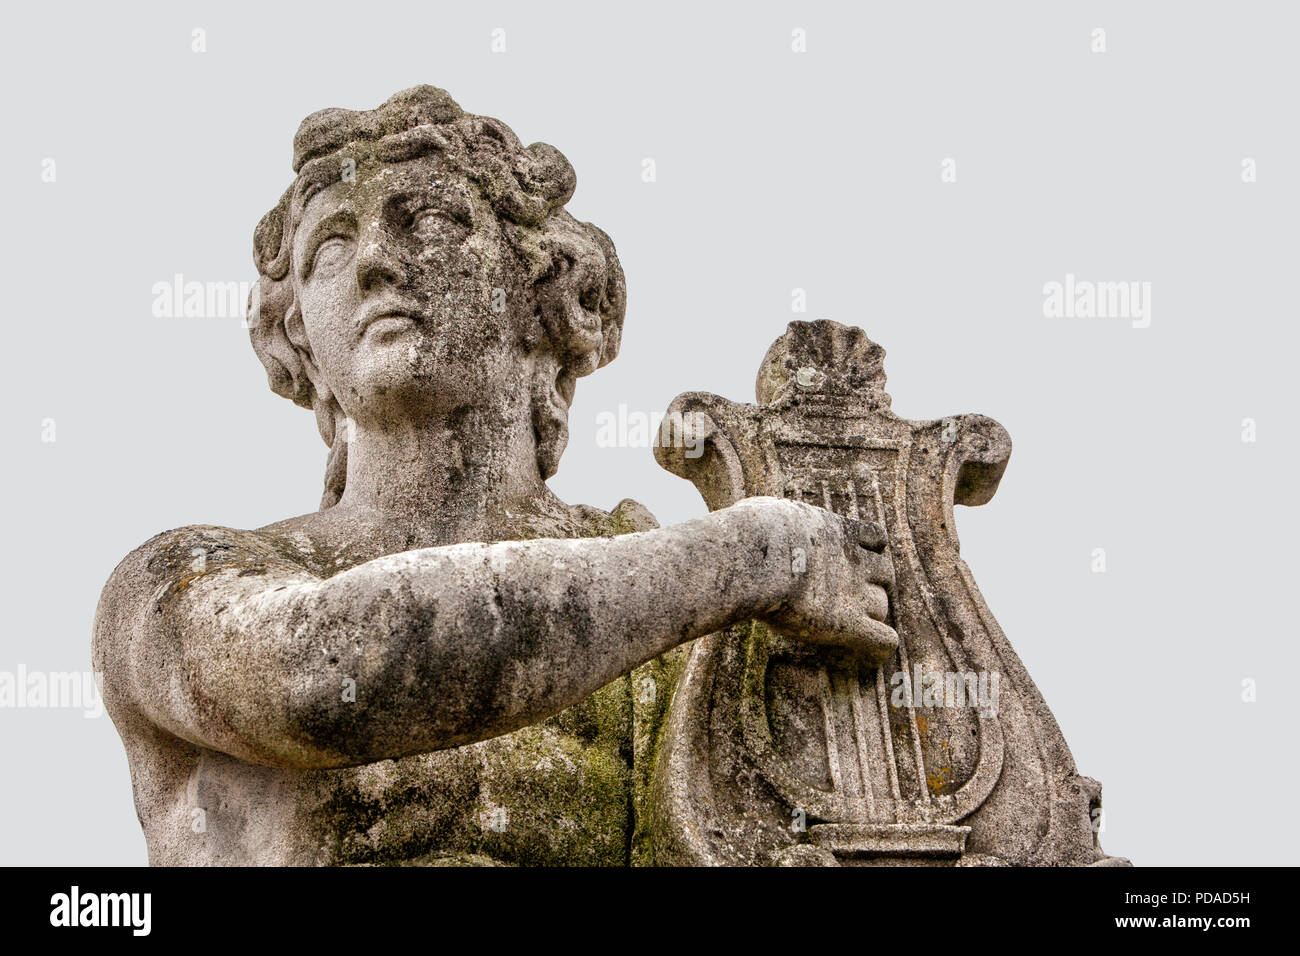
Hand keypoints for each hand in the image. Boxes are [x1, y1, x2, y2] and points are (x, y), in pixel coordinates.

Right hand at [741, 497, 899, 663]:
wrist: (756, 561)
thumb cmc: (750, 534)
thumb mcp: (764, 511)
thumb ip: (774, 516)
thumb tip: (758, 515)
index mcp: (839, 531)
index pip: (876, 538)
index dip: (868, 551)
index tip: (849, 561)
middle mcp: (855, 561)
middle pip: (885, 575)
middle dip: (871, 585)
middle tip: (845, 598)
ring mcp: (855, 594)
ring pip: (882, 607)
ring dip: (870, 616)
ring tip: (845, 625)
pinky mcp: (847, 624)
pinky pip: (884, 640)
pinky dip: (879, 646)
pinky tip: (866, 652)